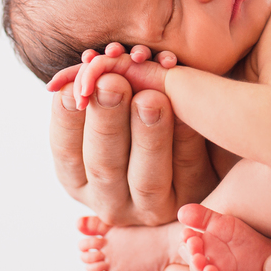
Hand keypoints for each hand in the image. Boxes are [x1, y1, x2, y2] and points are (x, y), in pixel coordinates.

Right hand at [49, 44, 215, 226]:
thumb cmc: (142, 116)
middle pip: (103, 166)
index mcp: (81, 178)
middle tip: (112, 82)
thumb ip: (97, 89)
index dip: (66, 118)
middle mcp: (112, 200)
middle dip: (106, 121)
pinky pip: (187, 170)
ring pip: (147, 179)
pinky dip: (185, 139)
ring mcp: (152, 208)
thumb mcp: (112, 106)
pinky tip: (186, 109)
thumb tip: (82, 62)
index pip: (65, 151)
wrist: (205, 141)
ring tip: (150, 97)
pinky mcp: (193, 200)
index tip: (74, 84)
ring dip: (147, 136)